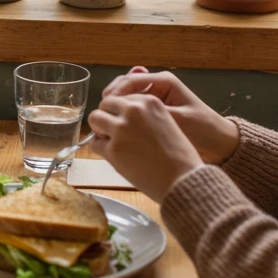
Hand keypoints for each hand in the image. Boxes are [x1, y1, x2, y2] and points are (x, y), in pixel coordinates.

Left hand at [88, 93, 203, 200]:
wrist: (183, 179)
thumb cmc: (179, 156)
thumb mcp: (167, 122)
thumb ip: (145, 115)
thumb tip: (121, 116)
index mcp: (149, 102)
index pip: (121, 98)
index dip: (119, 110)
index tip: (121, 120)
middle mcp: (133, 111)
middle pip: (105, 104)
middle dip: (106, 116)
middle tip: (112, 131)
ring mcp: (121, 129)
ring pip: (94, 119)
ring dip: (99, 129)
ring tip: (111, 142)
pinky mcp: (113, 149)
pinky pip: (95, 143)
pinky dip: (101, 148)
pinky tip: (115, 156)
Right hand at [101, 67, 238, 163]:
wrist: (218, 142)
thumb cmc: (202, 129)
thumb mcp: (177, 120)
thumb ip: (152, 112)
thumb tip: (127, 110)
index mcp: (165, 81)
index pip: (132, 79)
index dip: (116, 91)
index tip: (105, 104)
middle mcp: (158, 85)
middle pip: (126, 84)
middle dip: (112, 96)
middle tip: (102, 111)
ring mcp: (155, 96)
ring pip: (126, 95)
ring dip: (115, 104)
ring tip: (106, 118)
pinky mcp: (153, 108)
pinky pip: (132, 106)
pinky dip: (122, 112)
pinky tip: (116, 123)